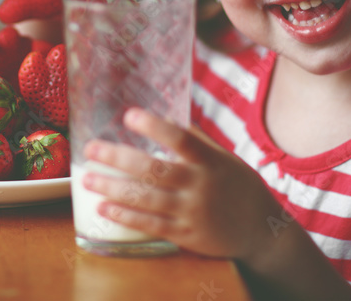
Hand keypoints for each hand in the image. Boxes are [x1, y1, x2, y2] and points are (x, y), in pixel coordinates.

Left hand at [82, 108, 283, 262]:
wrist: (263, 232)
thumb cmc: (239, 188)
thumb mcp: (225, 159)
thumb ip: (196, 140)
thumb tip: (164, 118)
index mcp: (210, 162)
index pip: (181, 139)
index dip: (154, 127)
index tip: (129, 115)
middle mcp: (200, 186)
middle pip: (153, 170)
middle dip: (118, 158)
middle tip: (90, 149)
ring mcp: (192, 212)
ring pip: (146, 199)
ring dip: (113, 188)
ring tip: (87, 179)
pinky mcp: (186, 235)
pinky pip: (150, 224)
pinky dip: (125, 216)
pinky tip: (104, 208)